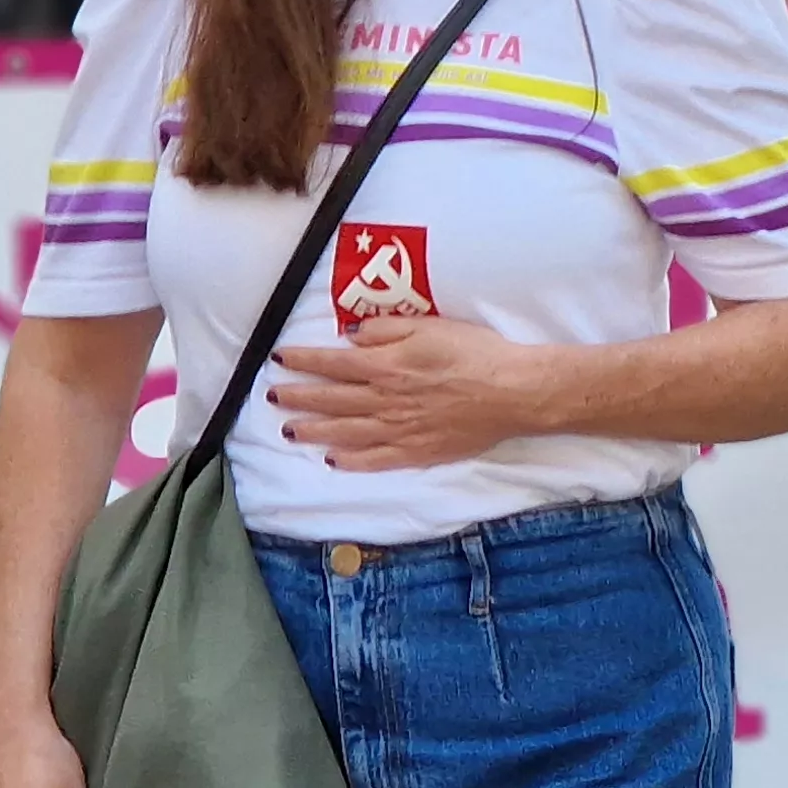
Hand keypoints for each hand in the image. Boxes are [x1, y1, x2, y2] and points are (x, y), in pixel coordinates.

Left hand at [268, 316, 547, 469]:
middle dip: (299, 398)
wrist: (513, 392)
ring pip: (345, 432)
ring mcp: (399, 430)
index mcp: (386, 366)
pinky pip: (376, 460)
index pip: (333, 364)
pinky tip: (333, 460)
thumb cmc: (476, 353)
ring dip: (313, 431)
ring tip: (289, 430)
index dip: (303, 361)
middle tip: (274, 397)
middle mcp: (385, 401)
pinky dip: (351, 461)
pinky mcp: (418, 452)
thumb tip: (352, 337)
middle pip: (331, 400)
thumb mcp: (430, 326)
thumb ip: (387, 330)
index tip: (280, 360)